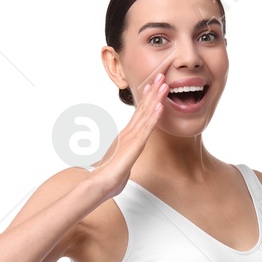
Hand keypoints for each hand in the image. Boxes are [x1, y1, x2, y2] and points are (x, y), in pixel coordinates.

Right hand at [88, 69, 168, 200]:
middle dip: (153, 91)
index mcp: (126, 136)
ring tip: (164, 84)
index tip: (154, 85)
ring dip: (156, 98)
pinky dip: (154, 116)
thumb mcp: (122, 163)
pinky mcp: (133, 146)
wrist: (98, 186)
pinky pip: (146, 129)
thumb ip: (126, 158)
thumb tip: (127, 160)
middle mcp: (128, 133)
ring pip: (145, 114)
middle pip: (142, 109)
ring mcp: (130, 138)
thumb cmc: (109, 177)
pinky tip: (160, 106)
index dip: (147, 99)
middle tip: (160, 76)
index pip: (139, 114)